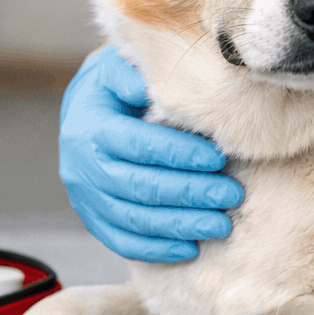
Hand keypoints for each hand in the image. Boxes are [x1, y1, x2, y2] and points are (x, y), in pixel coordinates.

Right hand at [59, 46, 242, 261]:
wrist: (86, 110)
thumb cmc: (116, 85)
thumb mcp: (119, 65)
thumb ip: (133, 72)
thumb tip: (146, 88)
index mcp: (90, 126)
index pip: (140, 145)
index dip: (180, 154)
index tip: (218, 157)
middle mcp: (81, 166)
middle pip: (140, 186)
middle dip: (190, 193)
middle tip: (232, 196)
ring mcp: (85, 198)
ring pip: (135, 219)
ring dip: (181, 225)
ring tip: (222, 225)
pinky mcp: (93, 219)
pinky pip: (123, 241)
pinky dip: (157, 249)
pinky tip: (191, 248)